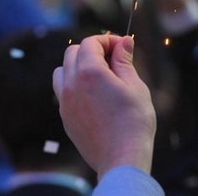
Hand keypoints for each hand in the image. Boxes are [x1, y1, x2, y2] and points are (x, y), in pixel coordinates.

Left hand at [53, 35, 156, 179]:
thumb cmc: (133, 122)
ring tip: (99, 74)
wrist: (121, 158)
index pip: (90, 42)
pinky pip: (62, 91)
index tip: (121, 46)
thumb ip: (125, 61)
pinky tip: (93, 93)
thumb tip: (124, 41)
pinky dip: (73, 84)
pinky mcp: (65, 117)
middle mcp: (71, 84)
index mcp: (89, 72)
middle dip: (92, 49)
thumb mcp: (135, 86)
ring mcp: (65, 102)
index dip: (107, 39)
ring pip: (62, 71)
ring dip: (77, 65)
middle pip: (73, 52)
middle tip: (113, 58)